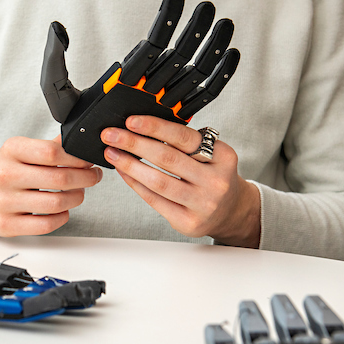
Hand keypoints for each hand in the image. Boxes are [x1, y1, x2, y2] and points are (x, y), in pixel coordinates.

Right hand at [0, 136, 102, 236]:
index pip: (52, 151)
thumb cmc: (6, 170)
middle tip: (93, 177)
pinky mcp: (7, 225)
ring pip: (56, 203)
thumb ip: (50, 145)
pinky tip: (63, 209)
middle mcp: (5, 175)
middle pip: (59, 178)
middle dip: (85, 178)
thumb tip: (80, 141)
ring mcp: (4, 202)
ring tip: (79, 193)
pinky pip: (46, 225)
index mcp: (11, 150)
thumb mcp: (21, 150)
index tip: (88, 161)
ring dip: (76, 198)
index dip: (77, 158)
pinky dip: (62, 217)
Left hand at [41, 0, 239, 167]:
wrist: (89, 161)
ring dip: (209, 49)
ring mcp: (165, 102)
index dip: (165, 22)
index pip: (150, 45)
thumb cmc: (75, 130)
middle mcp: (149, 86)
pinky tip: (229, 57)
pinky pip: (202, 98)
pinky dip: (217, 79)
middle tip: (208, 9)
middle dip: (193, 31)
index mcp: (127, 77)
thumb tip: (58, 29)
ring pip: (193, 71)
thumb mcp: (60, 96)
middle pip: (177, 54)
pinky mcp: (177, 119)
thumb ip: (57, 63)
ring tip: (224, 26)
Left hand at [101, 115, 260, 247]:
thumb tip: (142, 128)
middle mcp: (215, 181)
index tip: (131, 121)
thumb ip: (184, 142)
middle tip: (111, 135)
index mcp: (222, 157)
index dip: (154, 127)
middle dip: (134, 143)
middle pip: (167, 158)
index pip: (183, 137)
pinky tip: (124, 172)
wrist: (231, 211)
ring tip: (112, 153)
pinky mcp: (187, 222)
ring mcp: (202, 204)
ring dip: (129, 165)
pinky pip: (154, 200)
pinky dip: (135, 183)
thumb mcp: (211, 154)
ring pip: (158, 181)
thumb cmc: (213, 176)